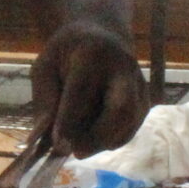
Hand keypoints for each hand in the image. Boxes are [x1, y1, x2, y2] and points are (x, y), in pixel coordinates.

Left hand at [30, 19, 147, 156]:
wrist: (103, 34)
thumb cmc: (68, 52)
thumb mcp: (45, 66)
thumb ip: (44, 100)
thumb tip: (43, 138)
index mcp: (92, 54)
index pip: (82, 91)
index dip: (70, 121)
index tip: (58, 144)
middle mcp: (122, 67)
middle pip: (121, 109)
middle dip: (98, 137)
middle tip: (76, 153)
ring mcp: (139, 83)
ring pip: (130, 122)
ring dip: (105, 142)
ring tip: (82, 147)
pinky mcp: (146, 98)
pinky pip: (133, 126)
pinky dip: (114, 140)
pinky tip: (96, 140)